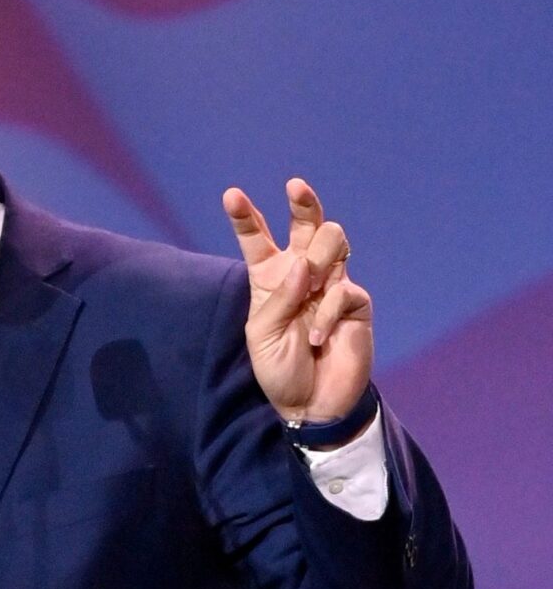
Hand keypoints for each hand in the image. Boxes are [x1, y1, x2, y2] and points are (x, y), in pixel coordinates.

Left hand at [223, 178, 372, 425]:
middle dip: (303, 202)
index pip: (257, 239)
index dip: (246, 216)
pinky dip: (326, 313)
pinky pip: (344, 290)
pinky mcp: (356, 303)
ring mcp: (331, 284)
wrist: (311, 403)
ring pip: (334, 241)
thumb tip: (304, 264)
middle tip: (295, 186)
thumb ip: (279, 297)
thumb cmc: (279, 369)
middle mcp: (301, 274)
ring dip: (320, 259)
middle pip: (307, 224)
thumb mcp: (262, 334)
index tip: (231, 195)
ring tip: (311, 288)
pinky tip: (318, 338)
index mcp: (269, 278)